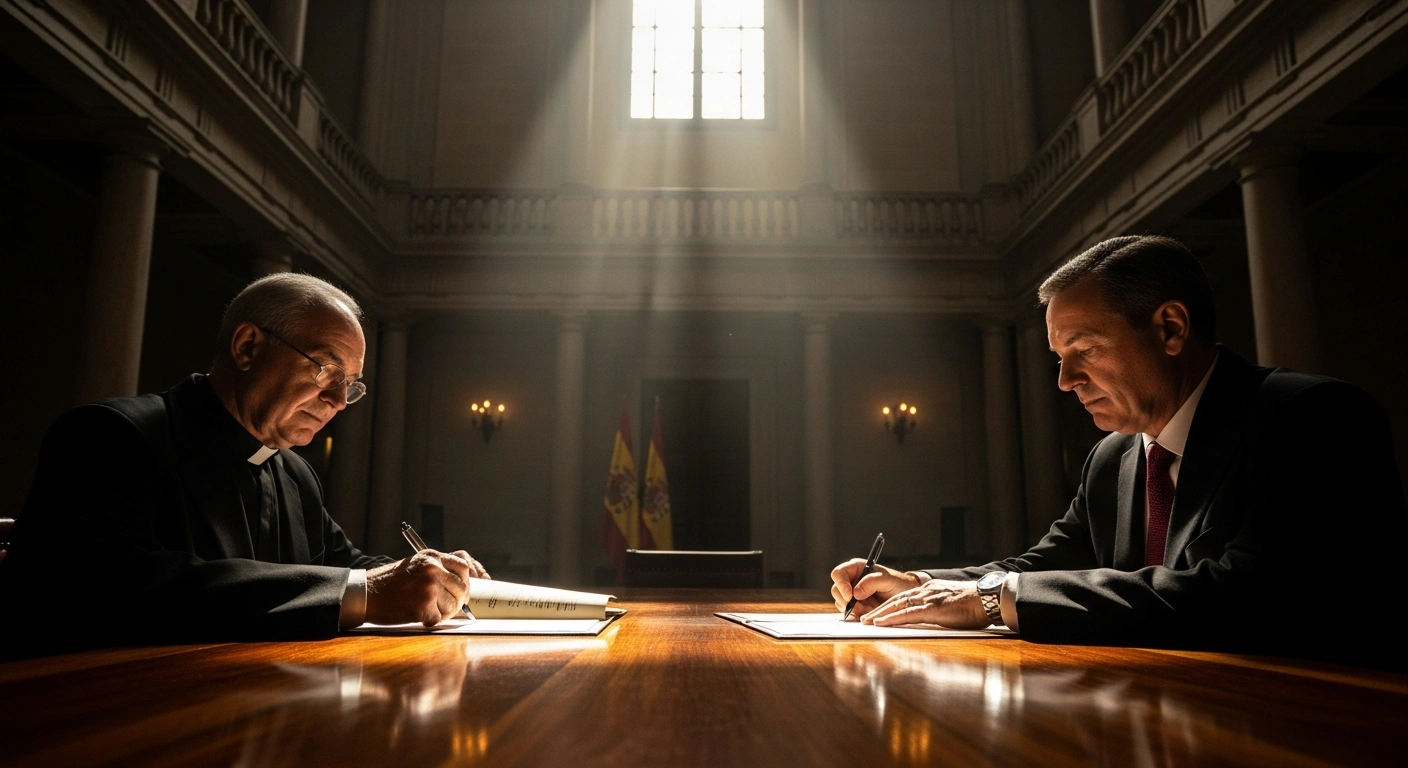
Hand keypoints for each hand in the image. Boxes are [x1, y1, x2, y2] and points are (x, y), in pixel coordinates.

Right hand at [366, 549, 484, 625]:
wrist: (365, 593)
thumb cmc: (389, 582)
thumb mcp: (415, 565)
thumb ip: (437, 569)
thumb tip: (462, 583)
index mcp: (432, 557)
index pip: (463, 567)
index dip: (466, 582)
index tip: (463, 592)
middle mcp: (433, 569)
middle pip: (462, 588)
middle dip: (457, 601)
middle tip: (446, 607)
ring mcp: (429, 586)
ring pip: (453, 606)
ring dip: (443, 612)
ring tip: (428, 611)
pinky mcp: (423, 605)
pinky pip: (438, 618)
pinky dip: (430, 621)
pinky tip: (418, 616)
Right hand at [829, 559, 920, 618]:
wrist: (905, 597)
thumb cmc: (897, 583)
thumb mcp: (887, 579)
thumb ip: (871, 582)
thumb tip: (855, 593)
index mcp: (856, 568)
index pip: (839, 573)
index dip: (841, 584)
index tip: (850, 596)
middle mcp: (851, 581)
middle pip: (836, 590)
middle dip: (846, 601)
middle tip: (859, 608)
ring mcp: (852, 595)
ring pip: (841, 603)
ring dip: (852, 609)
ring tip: (868, 610)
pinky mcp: (855, 607)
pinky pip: (848, 613)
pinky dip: (855, 616)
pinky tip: (866, 615)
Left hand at [858, 579, 989, 628]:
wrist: (989, 598)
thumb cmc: (974, 605)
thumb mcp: (951, 604)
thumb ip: (937, 608)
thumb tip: (931, 617)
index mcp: (930, 591)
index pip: (903, 598)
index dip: (887, 606)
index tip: (876, 614)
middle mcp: (925, 592)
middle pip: (895, 600)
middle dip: (878, 610)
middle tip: (863, 618)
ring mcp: (928, 599)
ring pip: (897, 605)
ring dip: (880, 614)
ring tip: (867, 622)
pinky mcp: (933, 608)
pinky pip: (907, 613)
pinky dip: (892, 618)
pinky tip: (881, 623)